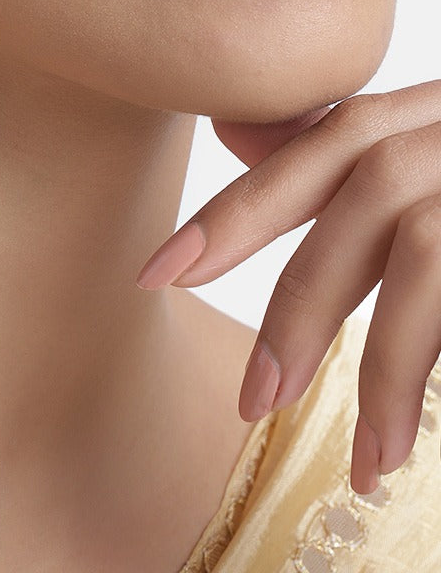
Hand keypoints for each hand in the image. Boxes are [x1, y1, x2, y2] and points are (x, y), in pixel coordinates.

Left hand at [135, 82, 440, 495]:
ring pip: (413, 242)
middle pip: (356, 176)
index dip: (238, 208)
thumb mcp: (438, 171)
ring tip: (349, 458)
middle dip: (291, 291)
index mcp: (431, 113)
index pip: (325, 140)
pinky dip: (410, 376)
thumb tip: (235, 133)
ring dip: (365, 356)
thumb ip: (351, 164)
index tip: (159, 274)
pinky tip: (389, 451)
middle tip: (248, 400)